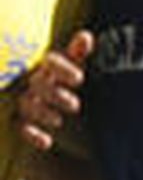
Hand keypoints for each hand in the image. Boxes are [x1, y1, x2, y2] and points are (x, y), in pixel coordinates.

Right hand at [17, 30, 93, 150]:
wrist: (30, 88)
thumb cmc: (57, 73)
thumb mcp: (68, 63)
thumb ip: (76, 52)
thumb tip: (86, 36)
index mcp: (44, 63)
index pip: (51, 61)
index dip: (63, 68)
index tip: (80, 79)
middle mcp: (31, 79)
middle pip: (38, 85)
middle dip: (55, 95)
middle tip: (75, 106)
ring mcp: (23, 98)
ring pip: (27, 104)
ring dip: (42, 113)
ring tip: (58, 121)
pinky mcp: (18, 117)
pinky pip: (19, 126)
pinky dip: (31, 135)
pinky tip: (46, 143)